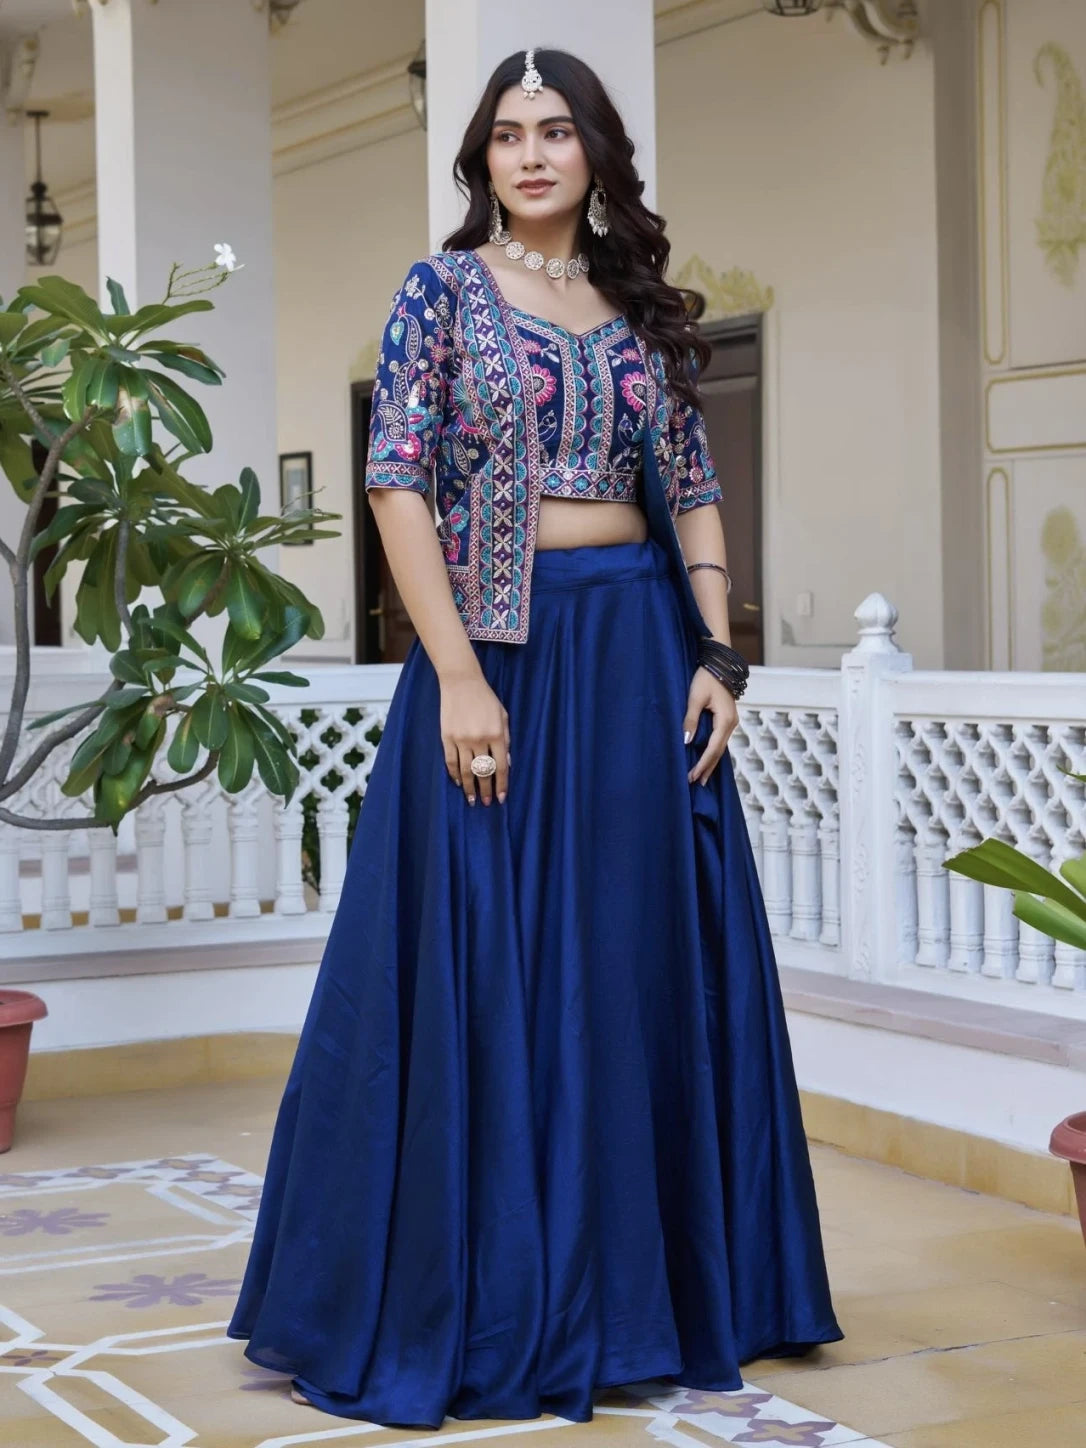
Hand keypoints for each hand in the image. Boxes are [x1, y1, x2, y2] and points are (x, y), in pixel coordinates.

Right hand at [439, 670, 510, 805]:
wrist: (461, 682)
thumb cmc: (486, 698)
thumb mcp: (503, 716)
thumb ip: (506, 740)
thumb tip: (507, 764)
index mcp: (497, 734)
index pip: (501, 767)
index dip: (501, 784)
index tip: (500, 798)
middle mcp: (480, 739)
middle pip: (483, 772)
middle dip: (485, 790)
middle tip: (485, 802)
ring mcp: (462, 740)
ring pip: (466, 771)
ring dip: (469, 787)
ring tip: (471, 799)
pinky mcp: (447, 737)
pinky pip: (451, 761)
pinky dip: (454, 774)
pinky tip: (458, 782)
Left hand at [683, 666, 737, 785]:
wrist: (719, 663)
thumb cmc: (705, 678)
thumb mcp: (695, 698)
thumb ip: (690, 719)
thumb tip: (686, 741)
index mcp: (725, 720)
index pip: (713, 748)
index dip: (702, 764)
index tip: (692, 776)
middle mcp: (731, 723)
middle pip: (719, 752)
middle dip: (707, 768)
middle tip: (696, 783)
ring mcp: (731, 722)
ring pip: (720, 747)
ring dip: (711, 762)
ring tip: (701, 777)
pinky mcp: (727, 719)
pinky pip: (720, 740)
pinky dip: (713, 751)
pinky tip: (707, 759)